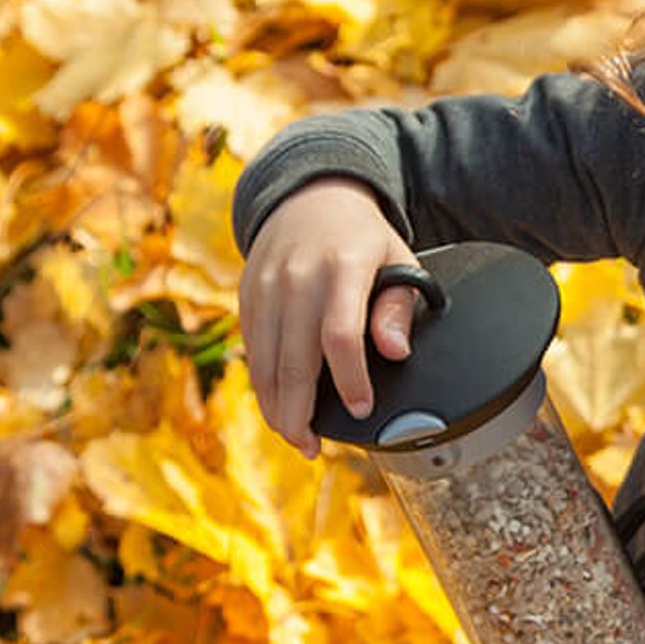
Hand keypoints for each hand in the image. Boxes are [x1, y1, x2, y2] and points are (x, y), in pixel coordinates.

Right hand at [238, 178, 419, 457]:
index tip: (361, 409)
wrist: (308, 198)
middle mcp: (298, 277)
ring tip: (295, 437)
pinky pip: (252, 351)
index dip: (350, 379)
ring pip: (265, 363)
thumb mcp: (397, 260)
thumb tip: (395, 352)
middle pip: (294, 359)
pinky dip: (262, 385)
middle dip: (301, 412)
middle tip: (313, 446)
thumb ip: (398, 308)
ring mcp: (266, 287)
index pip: (341, 334)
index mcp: (344, 266)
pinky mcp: (246, 297)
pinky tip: (277, 407)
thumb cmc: (359, 239)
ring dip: (276, 408)